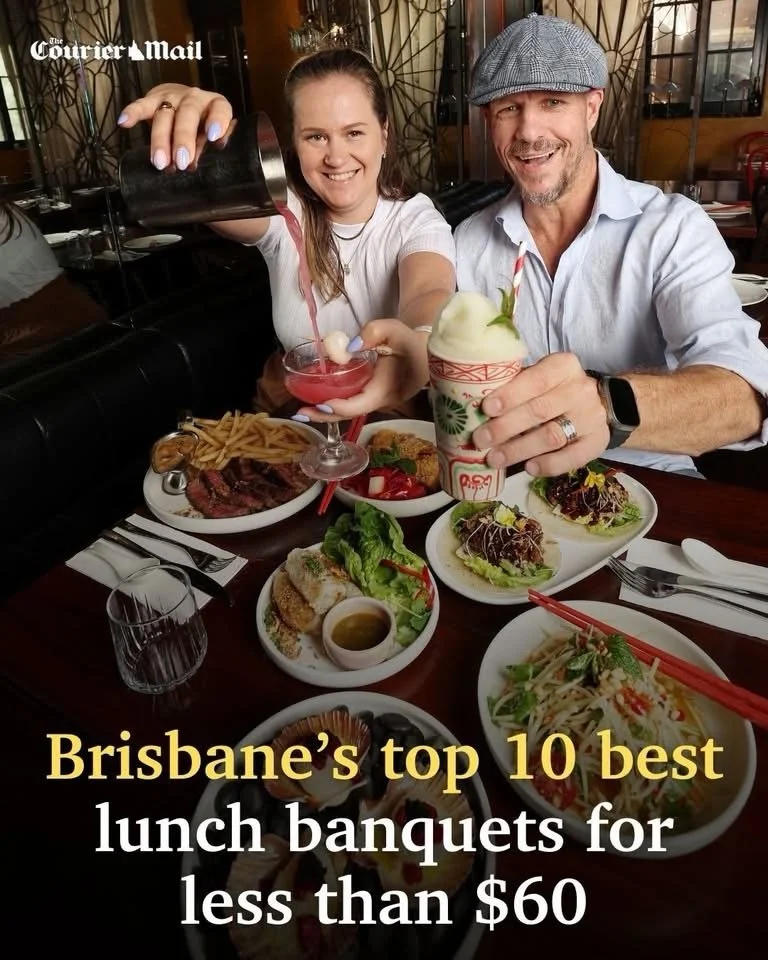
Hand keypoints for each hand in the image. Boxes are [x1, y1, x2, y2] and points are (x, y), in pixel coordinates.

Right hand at [117, 83, 232, 171]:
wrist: (185, 102)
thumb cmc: (204, 124)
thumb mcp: (213, 135)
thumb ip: (211, 148)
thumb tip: (205, 163)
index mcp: (215, 104)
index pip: (220, 109)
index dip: (217, 121)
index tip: (214, 137)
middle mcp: (194, 98)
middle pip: (187, 115)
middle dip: (183, 139)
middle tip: (181, 162)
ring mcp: (172, 98)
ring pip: (164, 115)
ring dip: (160, 139)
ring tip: (159, 162)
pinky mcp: (153, 99)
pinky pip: (142, 105)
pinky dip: (133, 112)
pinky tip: (124, 122)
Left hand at [294, 320, 429, 422]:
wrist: (426, 351)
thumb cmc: (410, 341)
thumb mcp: (395, 330)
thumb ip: (374, 332)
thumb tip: (349, 347)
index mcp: (386, 389)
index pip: (360, 404)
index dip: (339, 406)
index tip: (320, 402)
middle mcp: (380, 400)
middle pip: (350, 414)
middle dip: (324, 415)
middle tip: (299, 413)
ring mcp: (375, 401)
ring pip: (349, 411)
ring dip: (325, 412)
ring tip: (302, 411)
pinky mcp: (371, 396)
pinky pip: (351, 404)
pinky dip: (333, 404)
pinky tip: (315, 401)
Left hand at [471, 353, 609, 475]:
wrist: (602, 404)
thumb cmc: (556, 390)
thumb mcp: (541, 377)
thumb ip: (516, 386)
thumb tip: (473, 405)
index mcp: (563, 367)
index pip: (536, 379)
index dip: (510, 395)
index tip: (487, 408)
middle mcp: (580, 390)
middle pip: (539, 410)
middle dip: (506, 427)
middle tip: (480, 440)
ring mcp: (591, 417)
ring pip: (552, 436)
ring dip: (519, 450)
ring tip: (494, 459)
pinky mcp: (597, 442)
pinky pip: (572, 457)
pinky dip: (548, 465)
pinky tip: (529, 469)